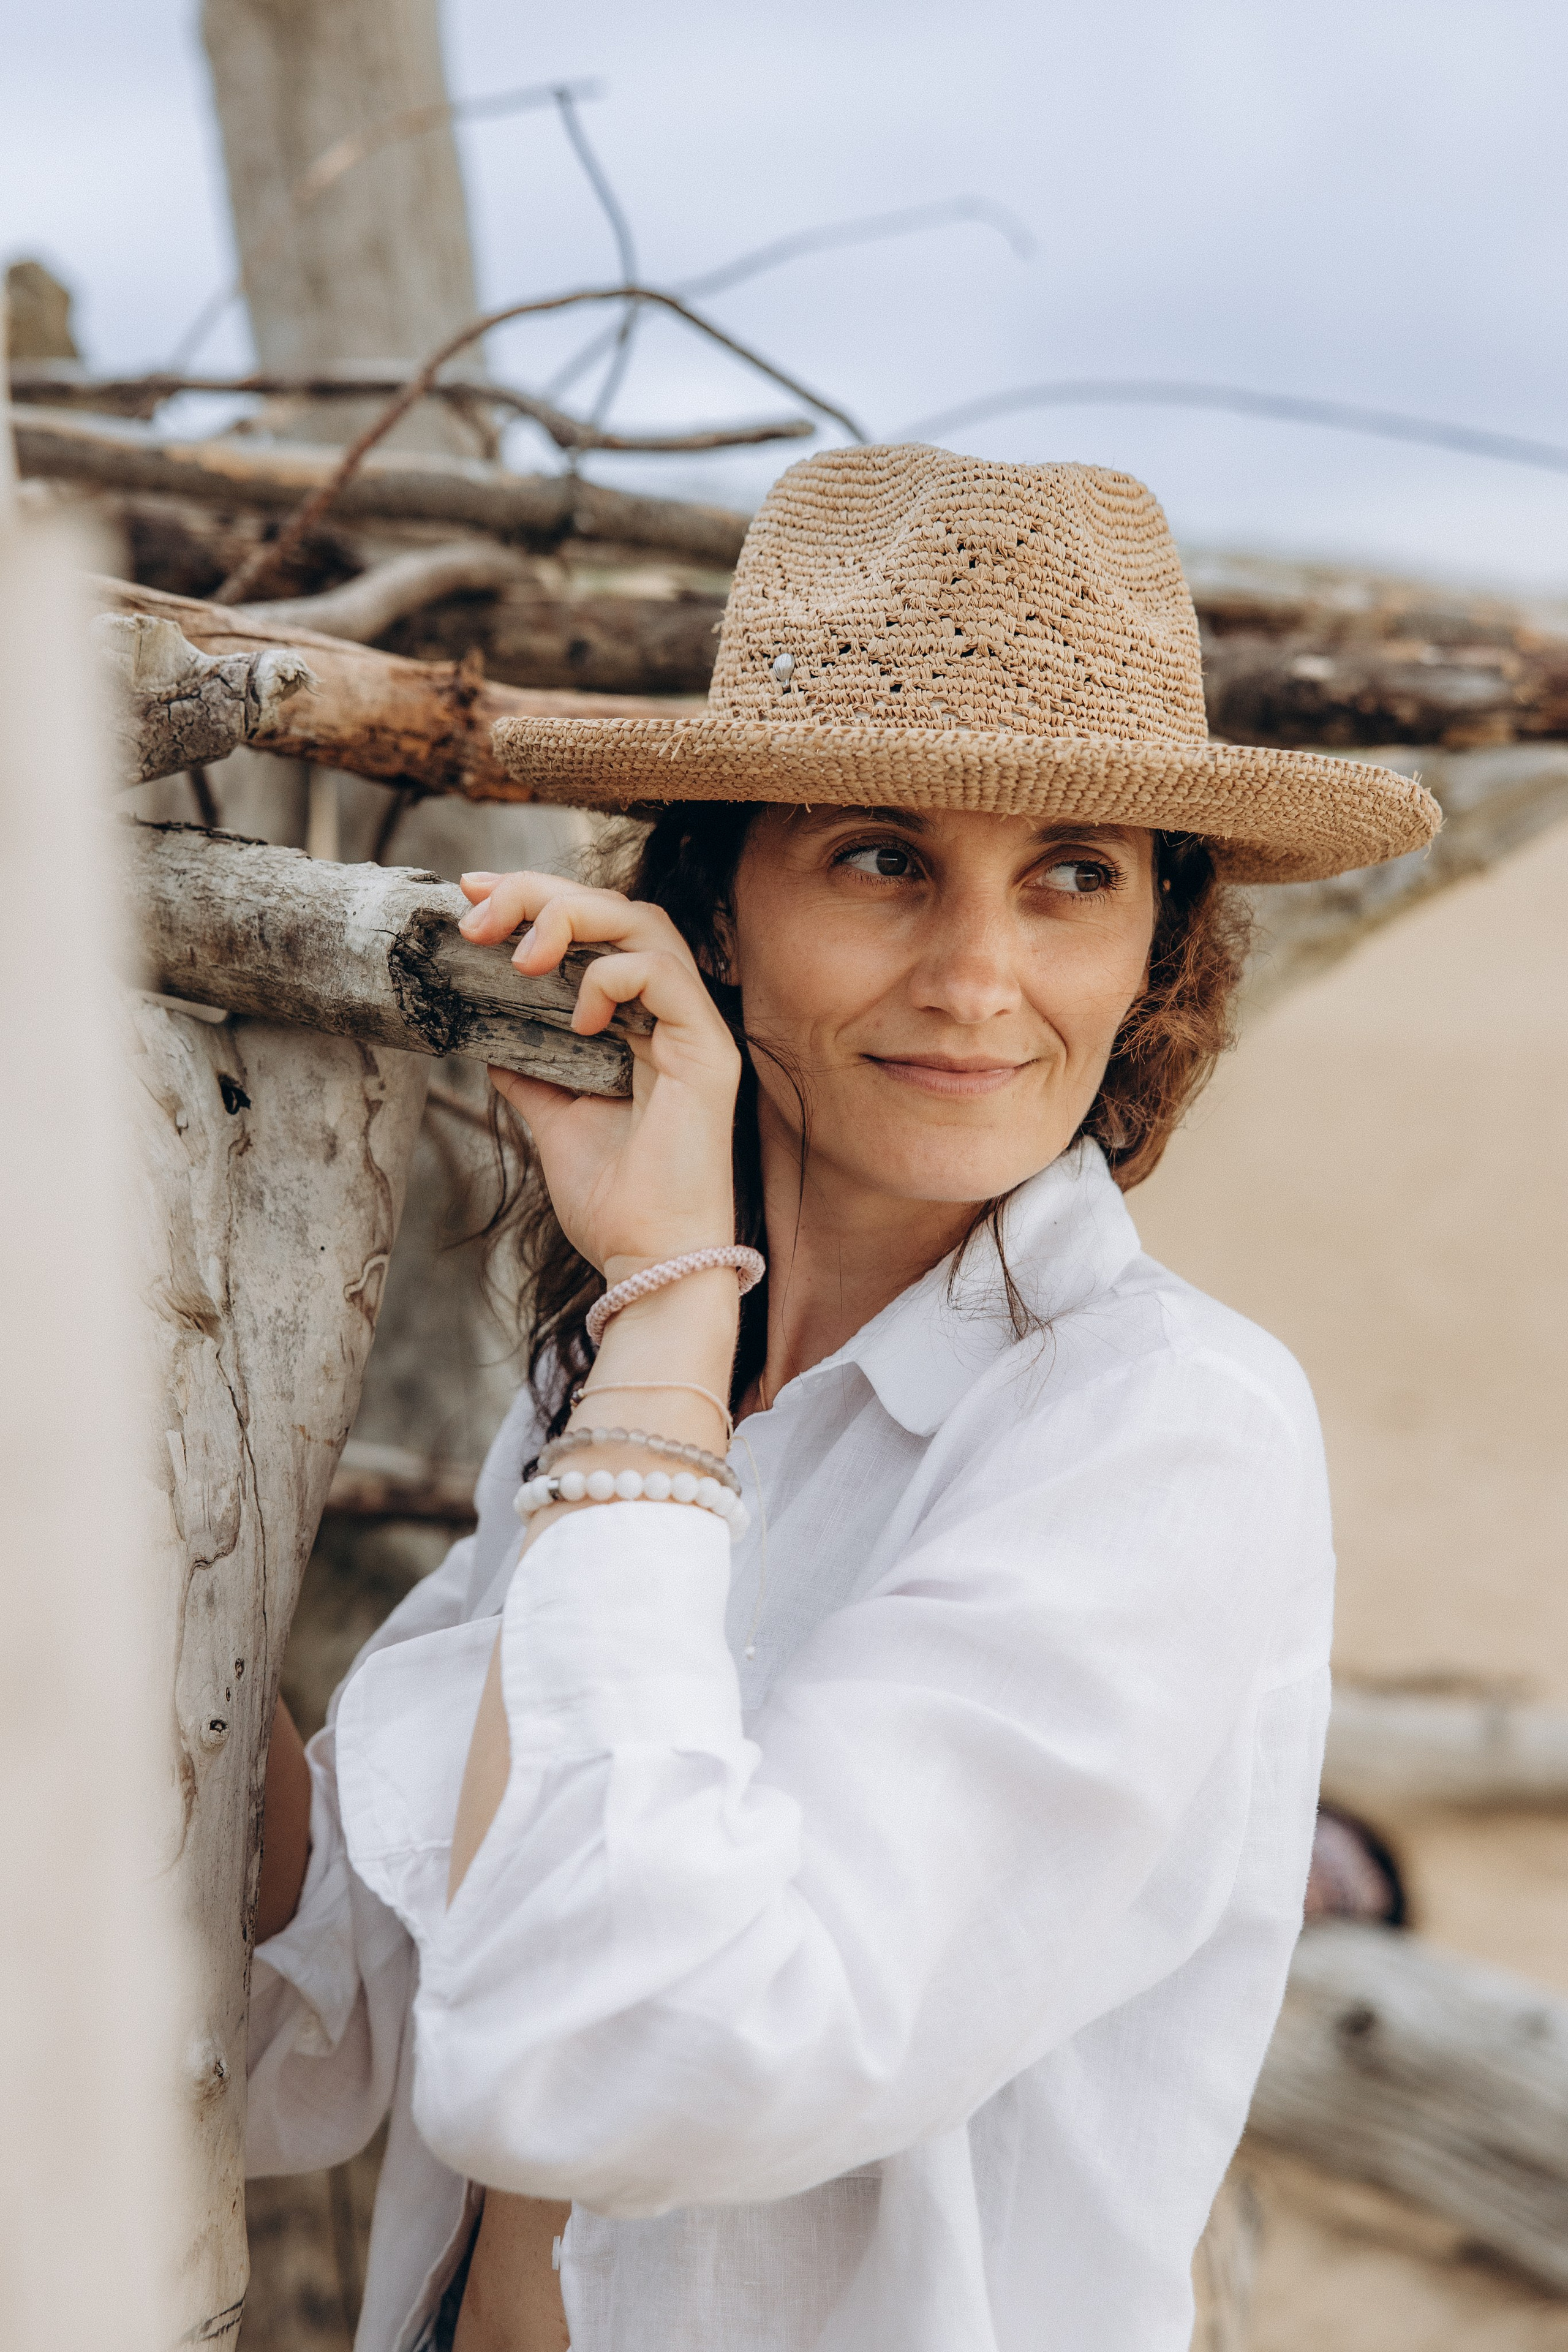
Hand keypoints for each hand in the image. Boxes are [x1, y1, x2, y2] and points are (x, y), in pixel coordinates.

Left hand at [458, 870, 742, 1277]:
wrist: (647, 1260)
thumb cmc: (613, 1202)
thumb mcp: (550, 1117)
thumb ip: (527, 1067)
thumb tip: (482, 1031)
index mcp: (639, 1025)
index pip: (595, 932)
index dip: (536, 899)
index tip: (472, 896)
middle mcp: (671, 1016)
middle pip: (619, 910)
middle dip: (542, 892)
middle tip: (478, 908)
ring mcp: (695, 1030)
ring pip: (646, 924)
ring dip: (572, 918)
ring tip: (521, 953)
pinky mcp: (709, 1052)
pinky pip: (664, 975)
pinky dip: (610, 980)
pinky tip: (576, 1020)